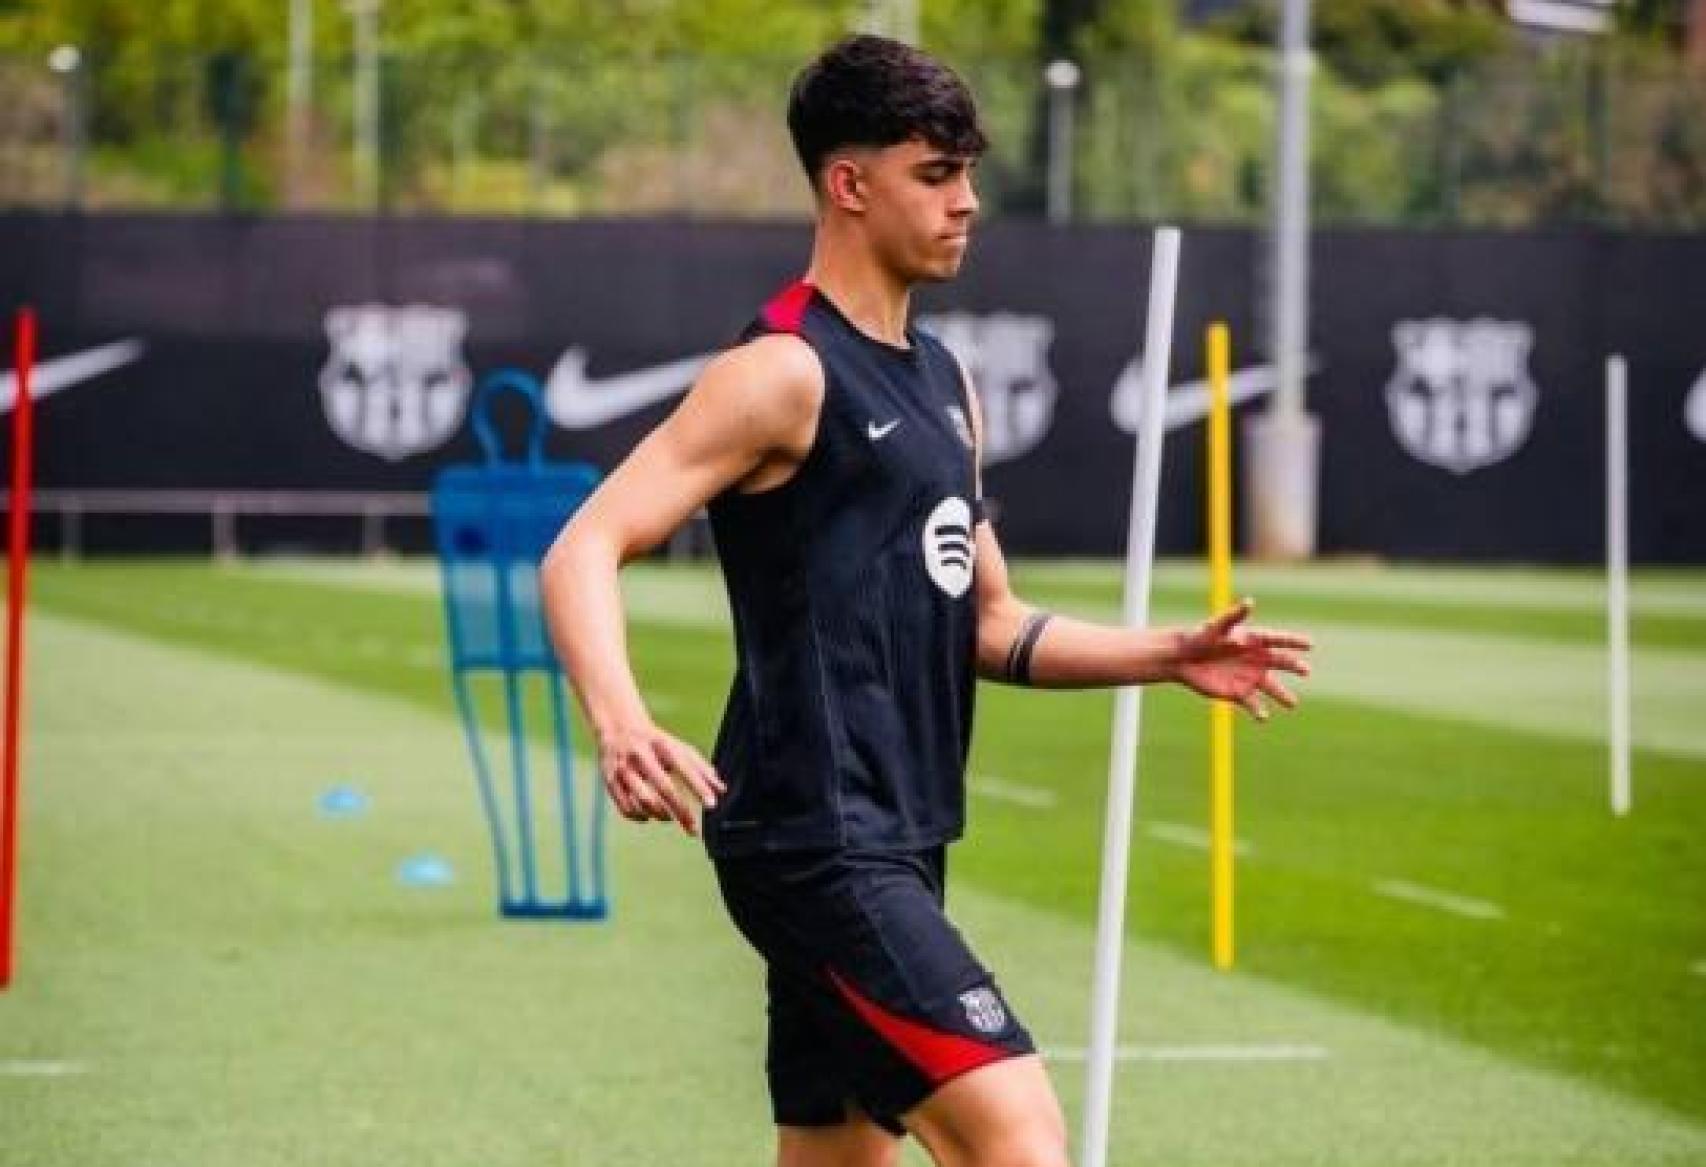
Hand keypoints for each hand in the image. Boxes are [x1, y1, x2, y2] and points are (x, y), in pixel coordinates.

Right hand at [597, 719, 726, 835]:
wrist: (618, 727)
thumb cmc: (657, 743)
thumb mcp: (679, 748)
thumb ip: (701, 768)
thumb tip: (722, 790)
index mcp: (662, 745)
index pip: (684, 766)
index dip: (698, 786)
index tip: (712, 805)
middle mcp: (641, 756)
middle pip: (664, 788)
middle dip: (681, 812)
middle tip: (694, 831)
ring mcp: (624, 769)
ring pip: (644, 801)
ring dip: (661, 815)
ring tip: (668, 817)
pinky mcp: (610, 781)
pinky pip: (626, 808)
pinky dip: (640, 817)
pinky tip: (649, 816)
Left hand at [1173, 599, 1311, 721]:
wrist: (1182, 659)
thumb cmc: (1200, 638)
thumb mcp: (1217, 626)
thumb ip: (1235, 616)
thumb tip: (1250, 602)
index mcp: (1254, 641)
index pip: (1279, 640)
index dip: (1294, 642)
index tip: (1310, 644)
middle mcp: (1256, 660)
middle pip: (1281, 663)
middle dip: (1294, 666)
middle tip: (1305, 670)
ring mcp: (1250, 678)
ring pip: (1273, 688)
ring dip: (1283, 696)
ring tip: (1292, 704)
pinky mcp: (1239, 694)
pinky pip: (1253, 705)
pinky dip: (1259, 711)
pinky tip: (1262, 717)